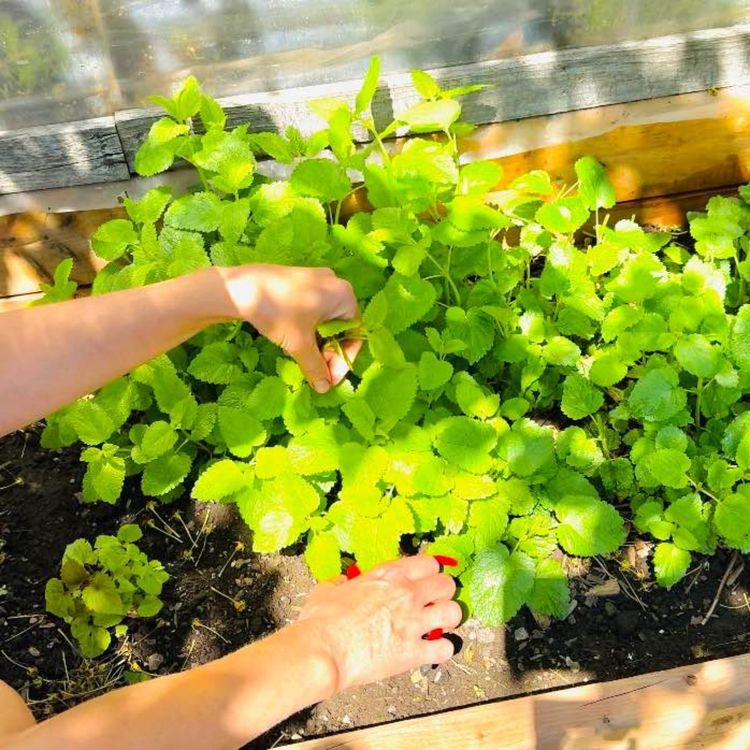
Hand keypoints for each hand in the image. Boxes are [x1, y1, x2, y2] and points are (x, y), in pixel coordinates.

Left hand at [215, 264, 360, 392]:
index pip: (354, 333)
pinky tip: (294, 341)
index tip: (330, 379)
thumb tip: (324, 388)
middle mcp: (335, 284)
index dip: (343, 360)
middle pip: (340, 326)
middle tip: (317, 372)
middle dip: (330, 352)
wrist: (238, 288)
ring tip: (304, 360)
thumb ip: (316, 367)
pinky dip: (308, 328)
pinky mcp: (300, 281)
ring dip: (318, 343)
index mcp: (344, 295)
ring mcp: (317, 280)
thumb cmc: (277, 313)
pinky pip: (313, 309)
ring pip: (325, 319)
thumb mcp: (299, 345)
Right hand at [297, 556, 461, 692]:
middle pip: (447, 584)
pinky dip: (443, 650)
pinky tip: (435, 650)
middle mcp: (406, 594)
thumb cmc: (320, 621)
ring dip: (449, 619)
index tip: (427, 578)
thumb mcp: (327, 589)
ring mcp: (413, 622)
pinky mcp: (414, 652)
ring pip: (454, 612)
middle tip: (436, 601)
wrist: (322, 652)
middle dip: (444, 593)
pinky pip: (445, 648)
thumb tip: (339, 582)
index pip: (428, 562)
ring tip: (441, 625)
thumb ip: (339, 583)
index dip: (431, 571)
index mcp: (387, 576)